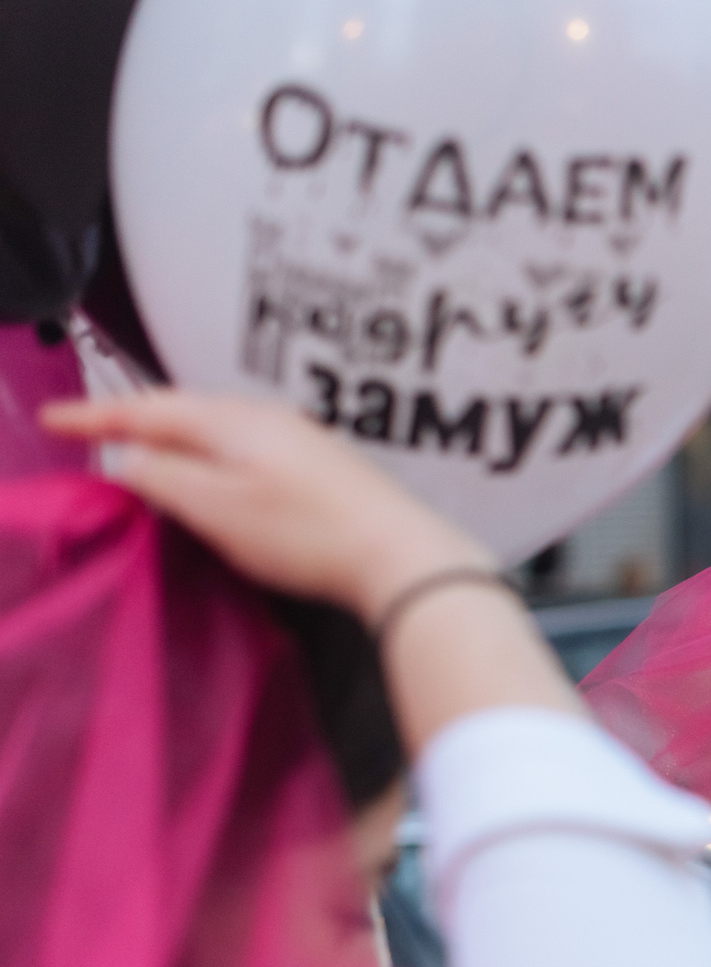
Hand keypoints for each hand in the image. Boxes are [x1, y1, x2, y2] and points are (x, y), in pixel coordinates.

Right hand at [39, 391, 488, 619]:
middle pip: (183, 411)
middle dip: (133, 419)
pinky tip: (213, 476)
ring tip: (141, 450)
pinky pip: (246, 448)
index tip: (52, 419)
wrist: (402, 557)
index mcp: (231, 420)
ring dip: (174, 436)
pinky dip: (211, 455)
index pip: (147, 409)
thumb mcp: (216, 508)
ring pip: (216, 428)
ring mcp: (299, 440)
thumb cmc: (307, 533)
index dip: (95, 416)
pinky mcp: (322, 468)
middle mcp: (266, 418)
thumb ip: (163, 478)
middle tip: (89, 430)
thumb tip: (130, 460)